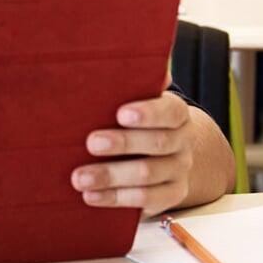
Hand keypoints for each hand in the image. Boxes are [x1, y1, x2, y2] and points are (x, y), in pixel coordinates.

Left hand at [71, 91, 197, 216]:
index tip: (120, 114)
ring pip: (148, 175)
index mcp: (177, 114)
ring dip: (111, 176)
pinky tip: (91, 196)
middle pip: (158, 144)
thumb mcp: (138, 100)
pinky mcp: (171, 196)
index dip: (148, 113)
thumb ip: (132, 84)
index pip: (170, 111)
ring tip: (79, 178)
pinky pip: (146, 201)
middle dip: (123, 144)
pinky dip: (116, 199)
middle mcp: (183, 142)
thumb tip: (114, 61)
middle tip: (91, 143)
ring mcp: (179, 171)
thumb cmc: (138, 120)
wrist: (165, 153)